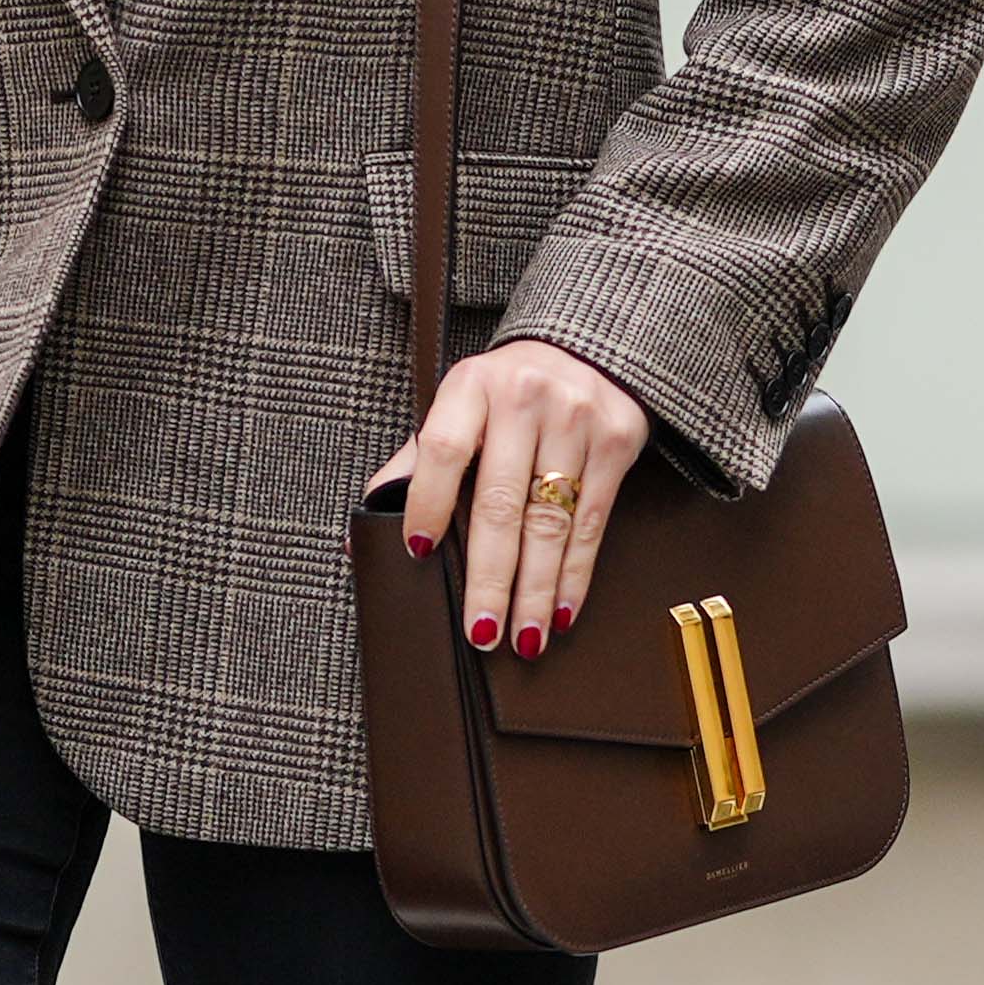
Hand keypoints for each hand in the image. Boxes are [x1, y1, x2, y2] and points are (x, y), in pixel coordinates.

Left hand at [383, 337, 654, 663]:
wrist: (588, 346)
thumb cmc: (506, 392)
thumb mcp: (458, 407)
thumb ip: (417, 462)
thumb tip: (367, 525)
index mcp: (471, 386)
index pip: (442, 449)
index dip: (428, 504)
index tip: (419, 552)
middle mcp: (524, 398)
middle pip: (500, 502)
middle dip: (489, 577)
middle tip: (481, 631)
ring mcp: (575, 418)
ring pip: (550, 522)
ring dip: (534, 589)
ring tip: (521, 638)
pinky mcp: (616, 441)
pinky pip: (592, 523)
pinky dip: (574, 574)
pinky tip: (560, 610)